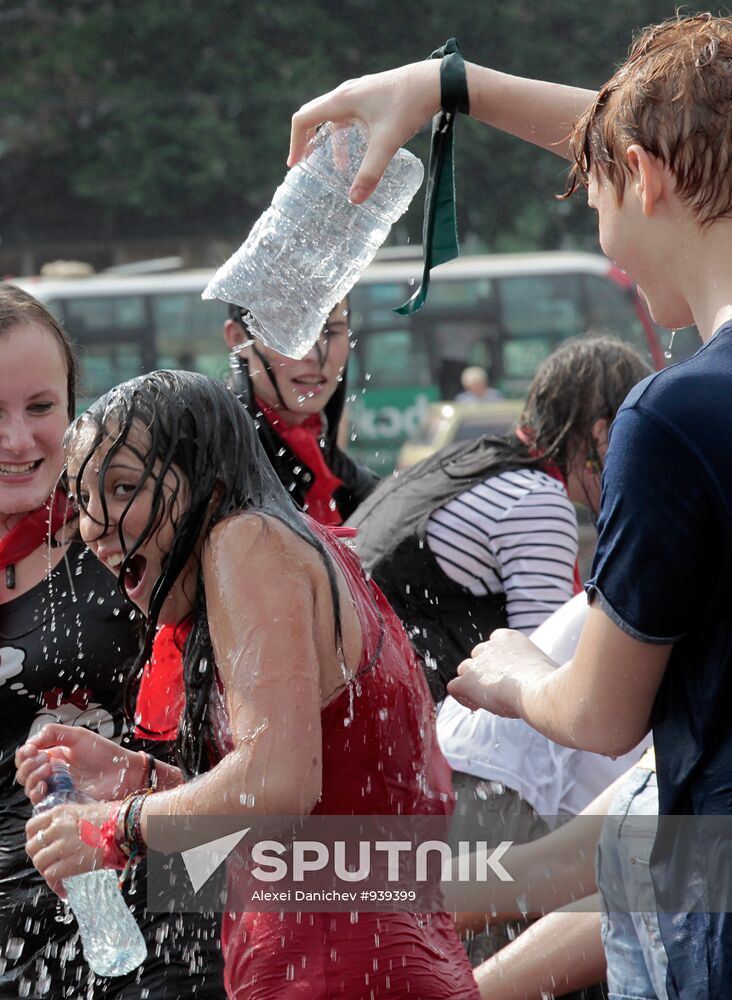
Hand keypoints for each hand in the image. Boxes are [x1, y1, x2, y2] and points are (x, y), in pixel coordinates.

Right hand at [15, 723, 144, 805]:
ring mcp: (56, 788)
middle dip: (28, 765)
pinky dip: (36, 792)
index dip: (24, 754)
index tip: (32, 749)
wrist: (122, 772)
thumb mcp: (78, 736)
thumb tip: (31, 742)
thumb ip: (53, 733)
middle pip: (24, 773)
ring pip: (29, 787)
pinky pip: (39, 802)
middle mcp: (52, 773)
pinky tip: (46, 784)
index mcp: (54, 756)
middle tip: (44, 759)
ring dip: (32, 776)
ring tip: (48, 768)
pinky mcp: (61, 802)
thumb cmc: (105, 754)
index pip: (26, 757)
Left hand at [25, 800, 114, 896]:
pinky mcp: (71, 862)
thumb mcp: (84, 811)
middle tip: (50, 863)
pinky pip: (51, 877)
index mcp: (61, 813)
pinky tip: (63, 889)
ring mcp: (63, 845)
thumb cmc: (113, 818)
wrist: (127, 826)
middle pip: (32, 847)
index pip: (32, 827)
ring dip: (46, 872)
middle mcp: (58, 827)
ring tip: (57, 876)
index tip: (41, 846)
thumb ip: (68, 822)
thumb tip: (60, 836)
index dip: (34, 839)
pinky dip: (55, 886)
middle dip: (38, 857)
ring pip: (39, 863)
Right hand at [288, 61, 439, 202]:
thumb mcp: (388, 142)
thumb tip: (354, 200)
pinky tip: (360, 150)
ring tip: (338, 167)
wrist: (436, 81)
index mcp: (342, 100)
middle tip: (305, 164)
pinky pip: (350, 115)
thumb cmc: (409, 106)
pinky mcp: (373, 95)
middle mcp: (346, 93)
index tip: (295, 164)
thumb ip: (371, 172)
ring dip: (331, 140)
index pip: (304, 118)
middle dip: (307, 141)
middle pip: (314, 115)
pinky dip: (347, 134)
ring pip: (334, 116)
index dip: (295, 142)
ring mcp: (360, 92)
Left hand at [447, 628, 556, 715]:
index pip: (494, 646)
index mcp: (509, 638)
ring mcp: (476, 663)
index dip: (498, 663)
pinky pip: (454, 687)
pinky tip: (476, 706)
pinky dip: (462, 697)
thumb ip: (529, 668)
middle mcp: (489, 646)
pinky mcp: (467, 680)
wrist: (542, 692)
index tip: (508, 678)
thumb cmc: (550, 684)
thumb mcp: (542, 667)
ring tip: (488, 701)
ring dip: (473, 684)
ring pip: (465, 671)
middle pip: (479, 658)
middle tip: (500, 692)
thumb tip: (535, 680)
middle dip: (486, 673)